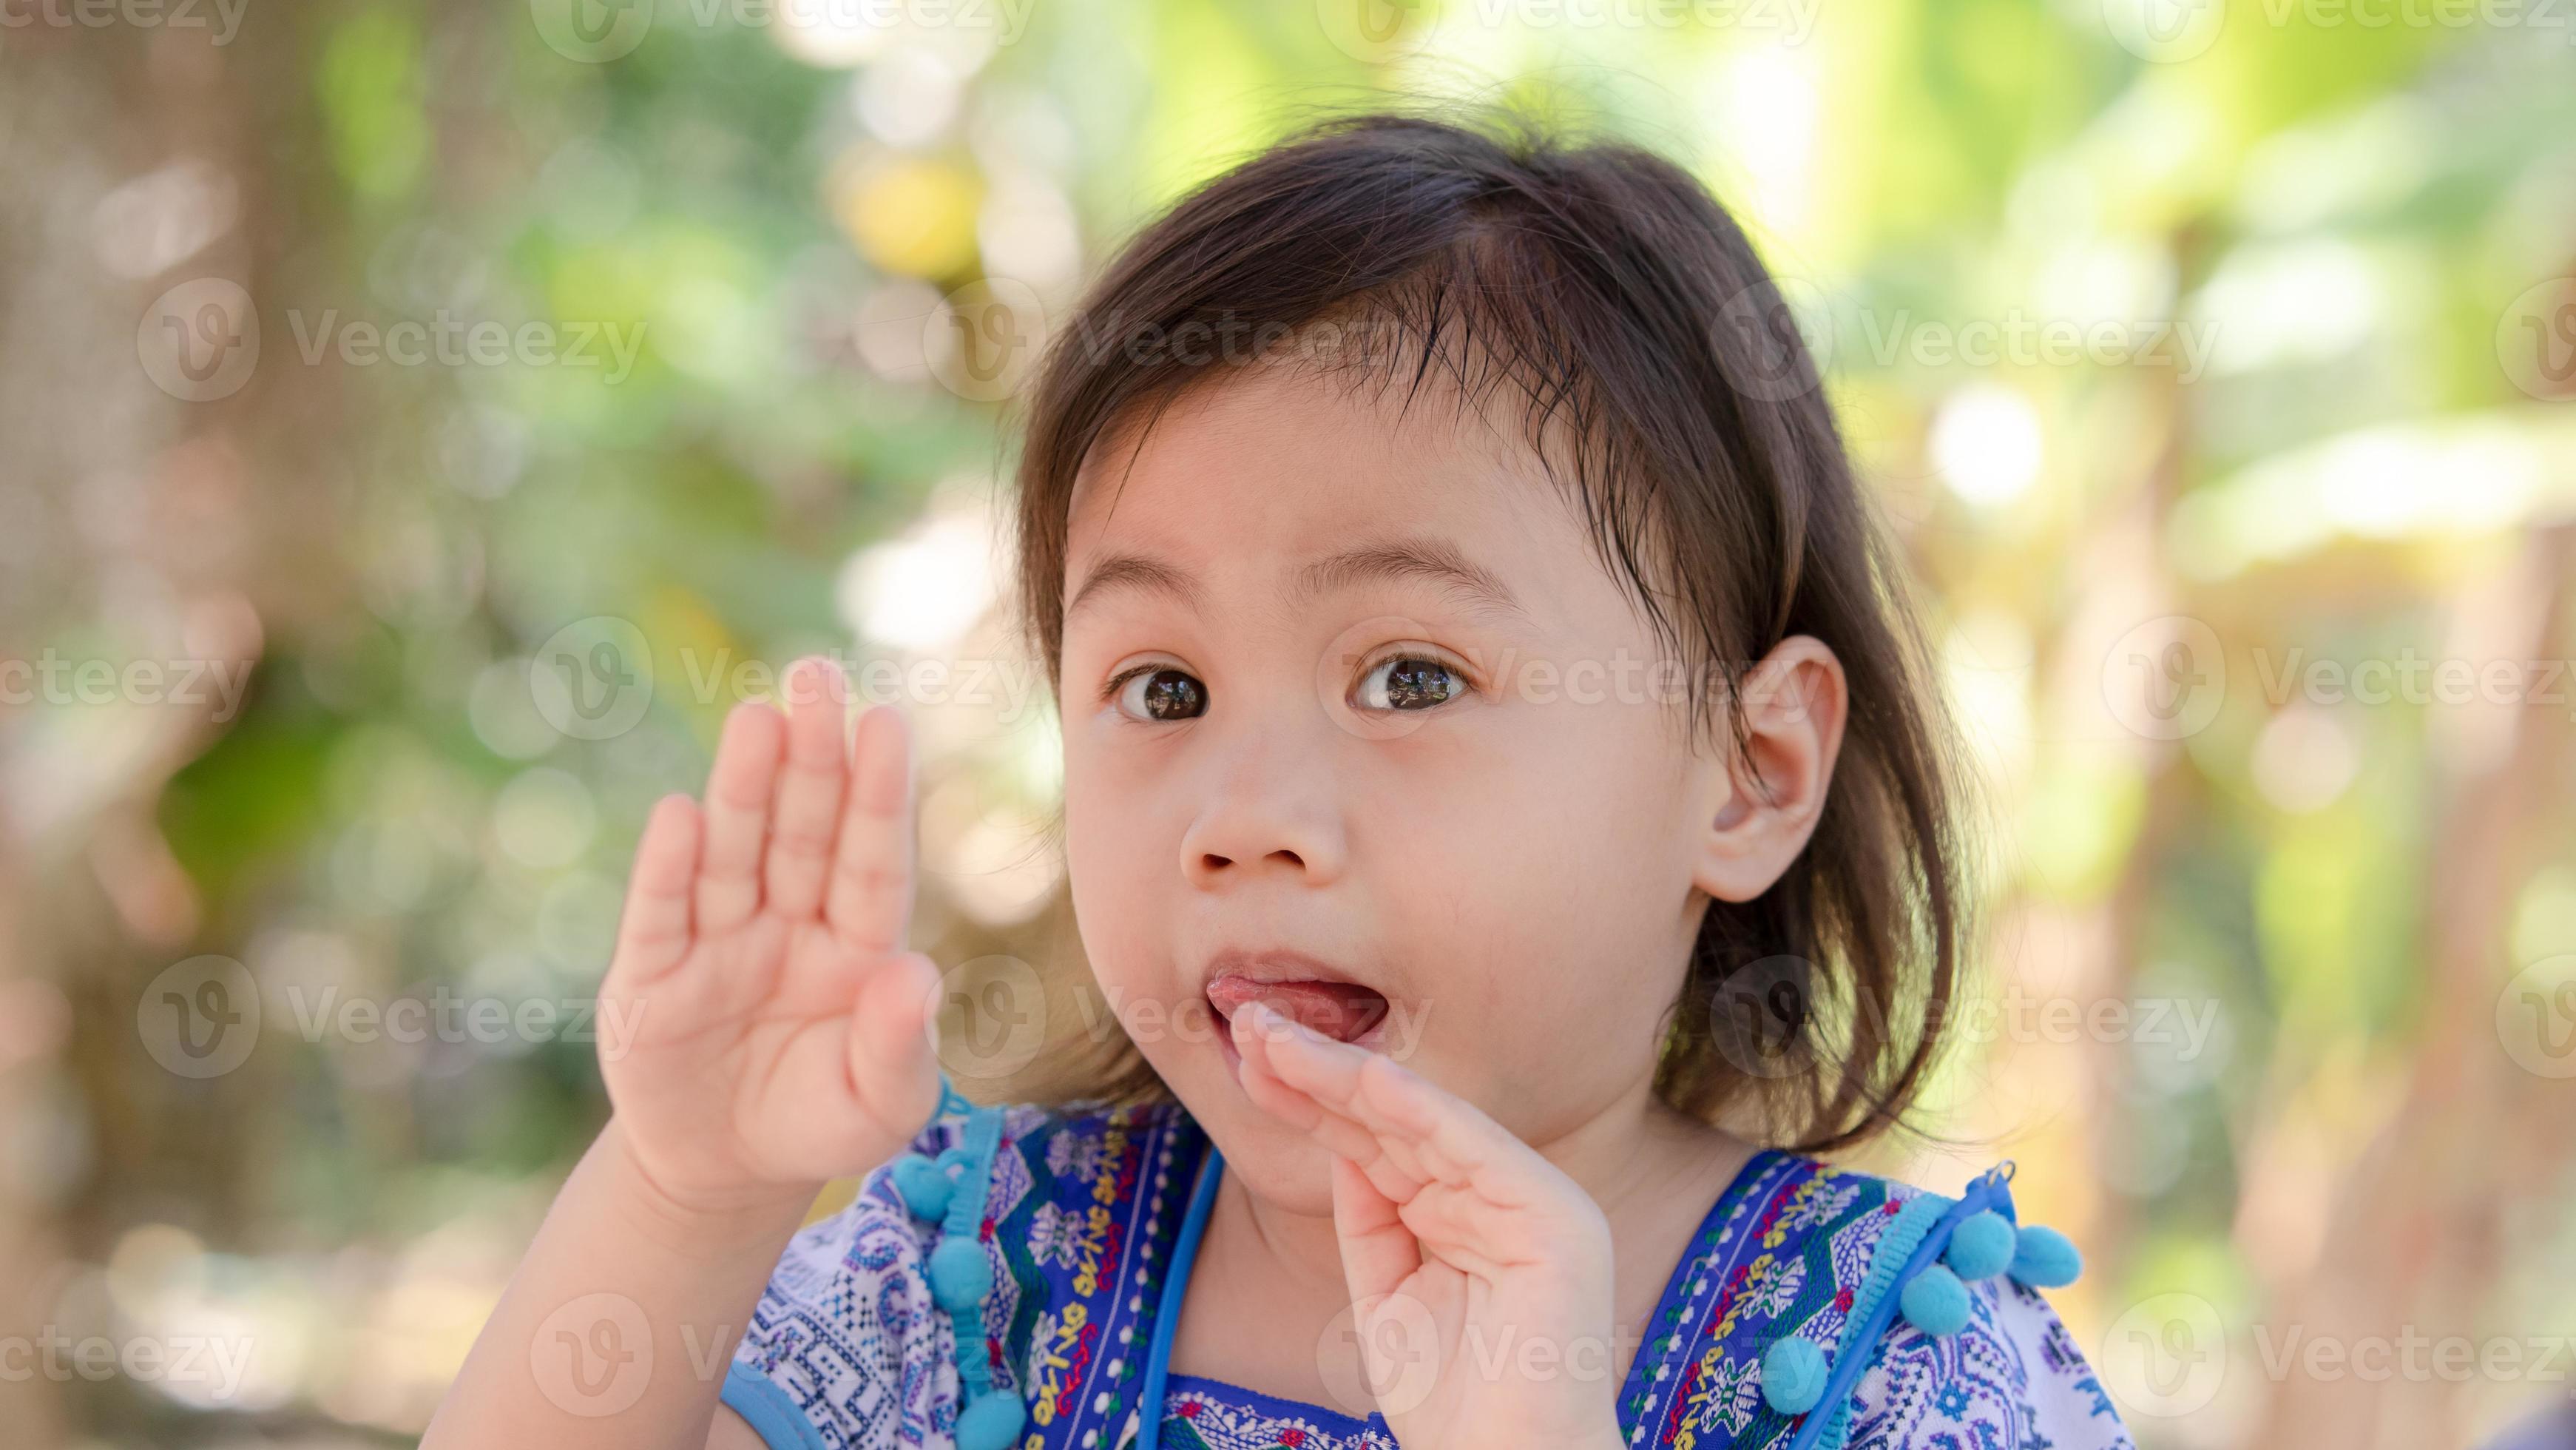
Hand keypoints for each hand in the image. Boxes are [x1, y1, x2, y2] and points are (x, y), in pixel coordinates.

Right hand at [598, 656, 943, 1218]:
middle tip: (816, 674)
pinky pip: (662, 915)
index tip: (888, 720)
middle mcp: (788, 924)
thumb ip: (903, 1046)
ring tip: (758, 717)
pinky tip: (681, 814)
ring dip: (744, 788)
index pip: (872, 856)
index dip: (878, 791)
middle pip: (804, 829)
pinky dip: (670, 867)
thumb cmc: (819, 1122)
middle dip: (810, 754)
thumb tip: (912, 973)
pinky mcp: (651, 980)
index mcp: (857, 943)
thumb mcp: (881, 1107)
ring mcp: (716, 944)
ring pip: (735, 852)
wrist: (725, 1174)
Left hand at [1228, 1002, 1626, 1449]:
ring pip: (1424, 1121)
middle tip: (1247, 1022)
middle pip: (1395, 1121)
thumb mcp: (1386, 1294)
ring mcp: (1537, 1204)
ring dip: (1346, 1075)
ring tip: (1276, 1039)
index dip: (1312, 1098)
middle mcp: (1506, 1197)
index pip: (1379, 1142)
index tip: (1246, 1058)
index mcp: (1470, 1214)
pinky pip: (1475, 1149)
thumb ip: (1371, 1218)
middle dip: (1318, 1070)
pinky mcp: (1557, 1219)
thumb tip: (1343, 1142)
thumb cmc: (1452, 1404)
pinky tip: (1361, 1077)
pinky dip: (1417, 1110)